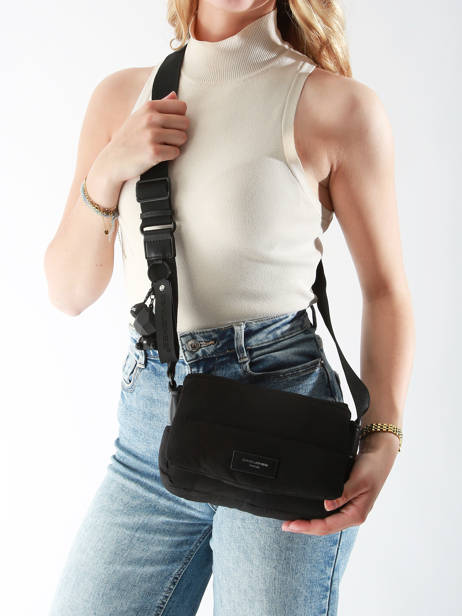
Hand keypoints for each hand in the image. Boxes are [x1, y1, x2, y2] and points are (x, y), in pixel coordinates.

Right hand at [99, 90, 189, 184]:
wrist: (113, 161)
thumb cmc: (129, 139)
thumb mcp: (139, 116)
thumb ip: (159, 105)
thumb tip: (175, 95)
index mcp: (149, 107)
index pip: (181, 106)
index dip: (179, 118)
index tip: (170, 126)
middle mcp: (150, 119)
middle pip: (185, 123)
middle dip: (179, 132)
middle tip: (166, 139)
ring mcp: (151, 135)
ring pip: (182, 138)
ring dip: (175, 145)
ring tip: (162, 146)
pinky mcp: (154, 152)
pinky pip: (176, 152)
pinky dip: (170, 156)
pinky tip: (159, 155)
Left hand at [281, 433, 398, 534]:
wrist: (379, 455)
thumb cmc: (372, 467)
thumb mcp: (358, 480)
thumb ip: (343, 494)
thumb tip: (326, 506)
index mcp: (356, 514)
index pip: (328, 526)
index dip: (308, 527)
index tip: (292, 524)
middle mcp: (352, 515)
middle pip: (325, 528)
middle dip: (305, 527)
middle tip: (286, 525)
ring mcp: (349, 509)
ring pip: (326, 522)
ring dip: (310, 523)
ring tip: (292, 521)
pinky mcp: (345, 502)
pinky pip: (329, 513)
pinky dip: (316, 513)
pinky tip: (307, 511)